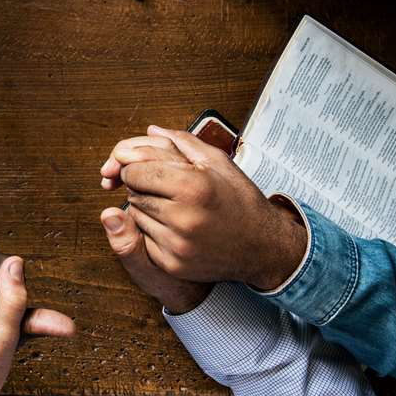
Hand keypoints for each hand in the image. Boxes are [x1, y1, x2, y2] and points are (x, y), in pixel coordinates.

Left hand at [99, 124, 308, 292]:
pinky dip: (152, 230)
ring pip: (136, 217)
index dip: (135, 166)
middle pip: (133, 193)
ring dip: (145, 207)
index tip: (144, 167)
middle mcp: (184, 217)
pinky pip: (144, 240)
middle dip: (141, 185)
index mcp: (194, 186)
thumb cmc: (240, 200)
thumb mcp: (218, 162)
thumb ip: (181, 142)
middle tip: (163, 186)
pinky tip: (174, 225)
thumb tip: (151, 130)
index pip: (136, 171)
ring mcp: (178, 244)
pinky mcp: (174, 264)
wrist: (262, 246)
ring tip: (172, 205)